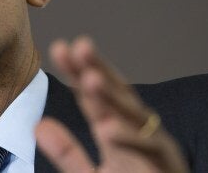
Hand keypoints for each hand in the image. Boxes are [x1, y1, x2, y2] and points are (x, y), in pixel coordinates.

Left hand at [35, 36, 188, 172]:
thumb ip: (68, 153)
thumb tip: (39, 126)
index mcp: (116, 131)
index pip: (93, 97)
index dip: (77, 73)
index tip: (59, 48)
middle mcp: (136, 132)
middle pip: (116, 95)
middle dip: (98, 69)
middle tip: (79, 45)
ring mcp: (154, 146)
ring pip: (133, 115)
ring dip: (113, 97)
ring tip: (90, 78)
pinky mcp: (167, 164)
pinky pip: (149, 148)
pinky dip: (129, 137)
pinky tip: (107, 128)